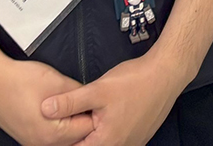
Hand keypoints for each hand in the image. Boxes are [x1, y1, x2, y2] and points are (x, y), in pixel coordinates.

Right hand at [0, 50, 94, 145]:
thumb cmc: (18, 81)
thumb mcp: (57, 82)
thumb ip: (78, 93)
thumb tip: (90, 98)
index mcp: (52, 134)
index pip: (87, 128)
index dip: (94, 111)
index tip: (96, 100)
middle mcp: (41, 144)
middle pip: (75, 137)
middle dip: (81, 118)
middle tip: (84, 100)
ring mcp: (32, 142)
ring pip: (62, 137)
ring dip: (69, 122)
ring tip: (69, 102)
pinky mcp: (26, 136)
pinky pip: (49, 135)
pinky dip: (56, 124)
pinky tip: (56, 108)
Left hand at [42, 49, 191, 145]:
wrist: (166, 73)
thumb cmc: (136, 81)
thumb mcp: (97, 90)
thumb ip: (70, 102)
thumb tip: (46, 109)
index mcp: (106, 142)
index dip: (65, 138)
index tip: (58, 127)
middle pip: (91, 145)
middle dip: (79, 133)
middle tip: (77, 115)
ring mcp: (132, 142)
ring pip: (105, 141)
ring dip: (95, 131)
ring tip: (95, 111)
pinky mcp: (139, 134)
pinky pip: (118, 137)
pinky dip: (108, 128)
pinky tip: (108, 112)